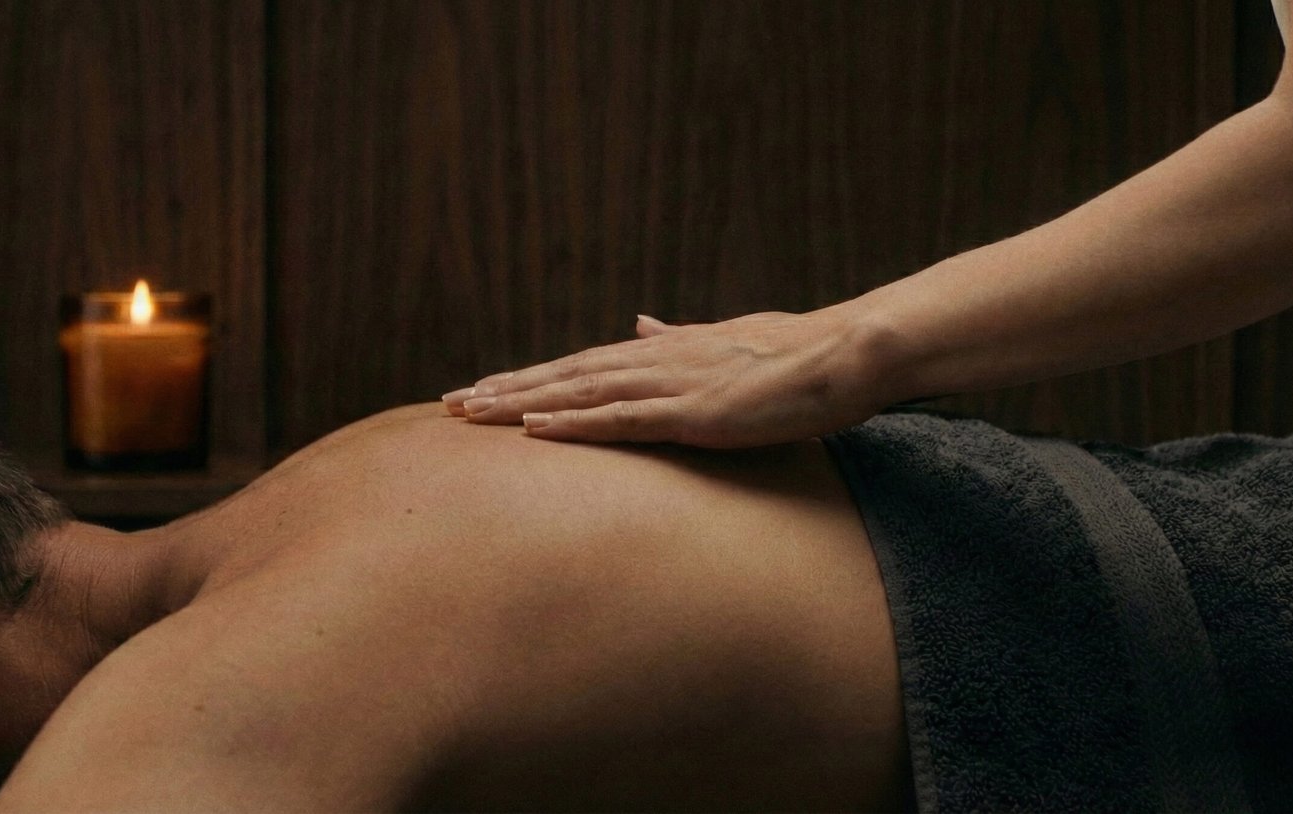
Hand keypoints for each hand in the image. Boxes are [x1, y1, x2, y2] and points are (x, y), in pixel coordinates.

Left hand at [442, 309, 895, 447]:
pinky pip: (620, 419)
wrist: (843, 355)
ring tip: (470, 415)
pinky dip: (572, 423)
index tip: (485, 390)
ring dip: (521, 404)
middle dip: (504, 391)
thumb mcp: (726, 342)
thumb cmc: (796, 356)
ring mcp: (672, 385)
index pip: (582, 367)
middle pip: (564, 376)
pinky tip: (533, 431)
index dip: (531, 379)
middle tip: (449, 405)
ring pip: (578, 394)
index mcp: (664, 352)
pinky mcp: (693, 412)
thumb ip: (677, 337)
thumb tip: (639, 323)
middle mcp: (657, 361)